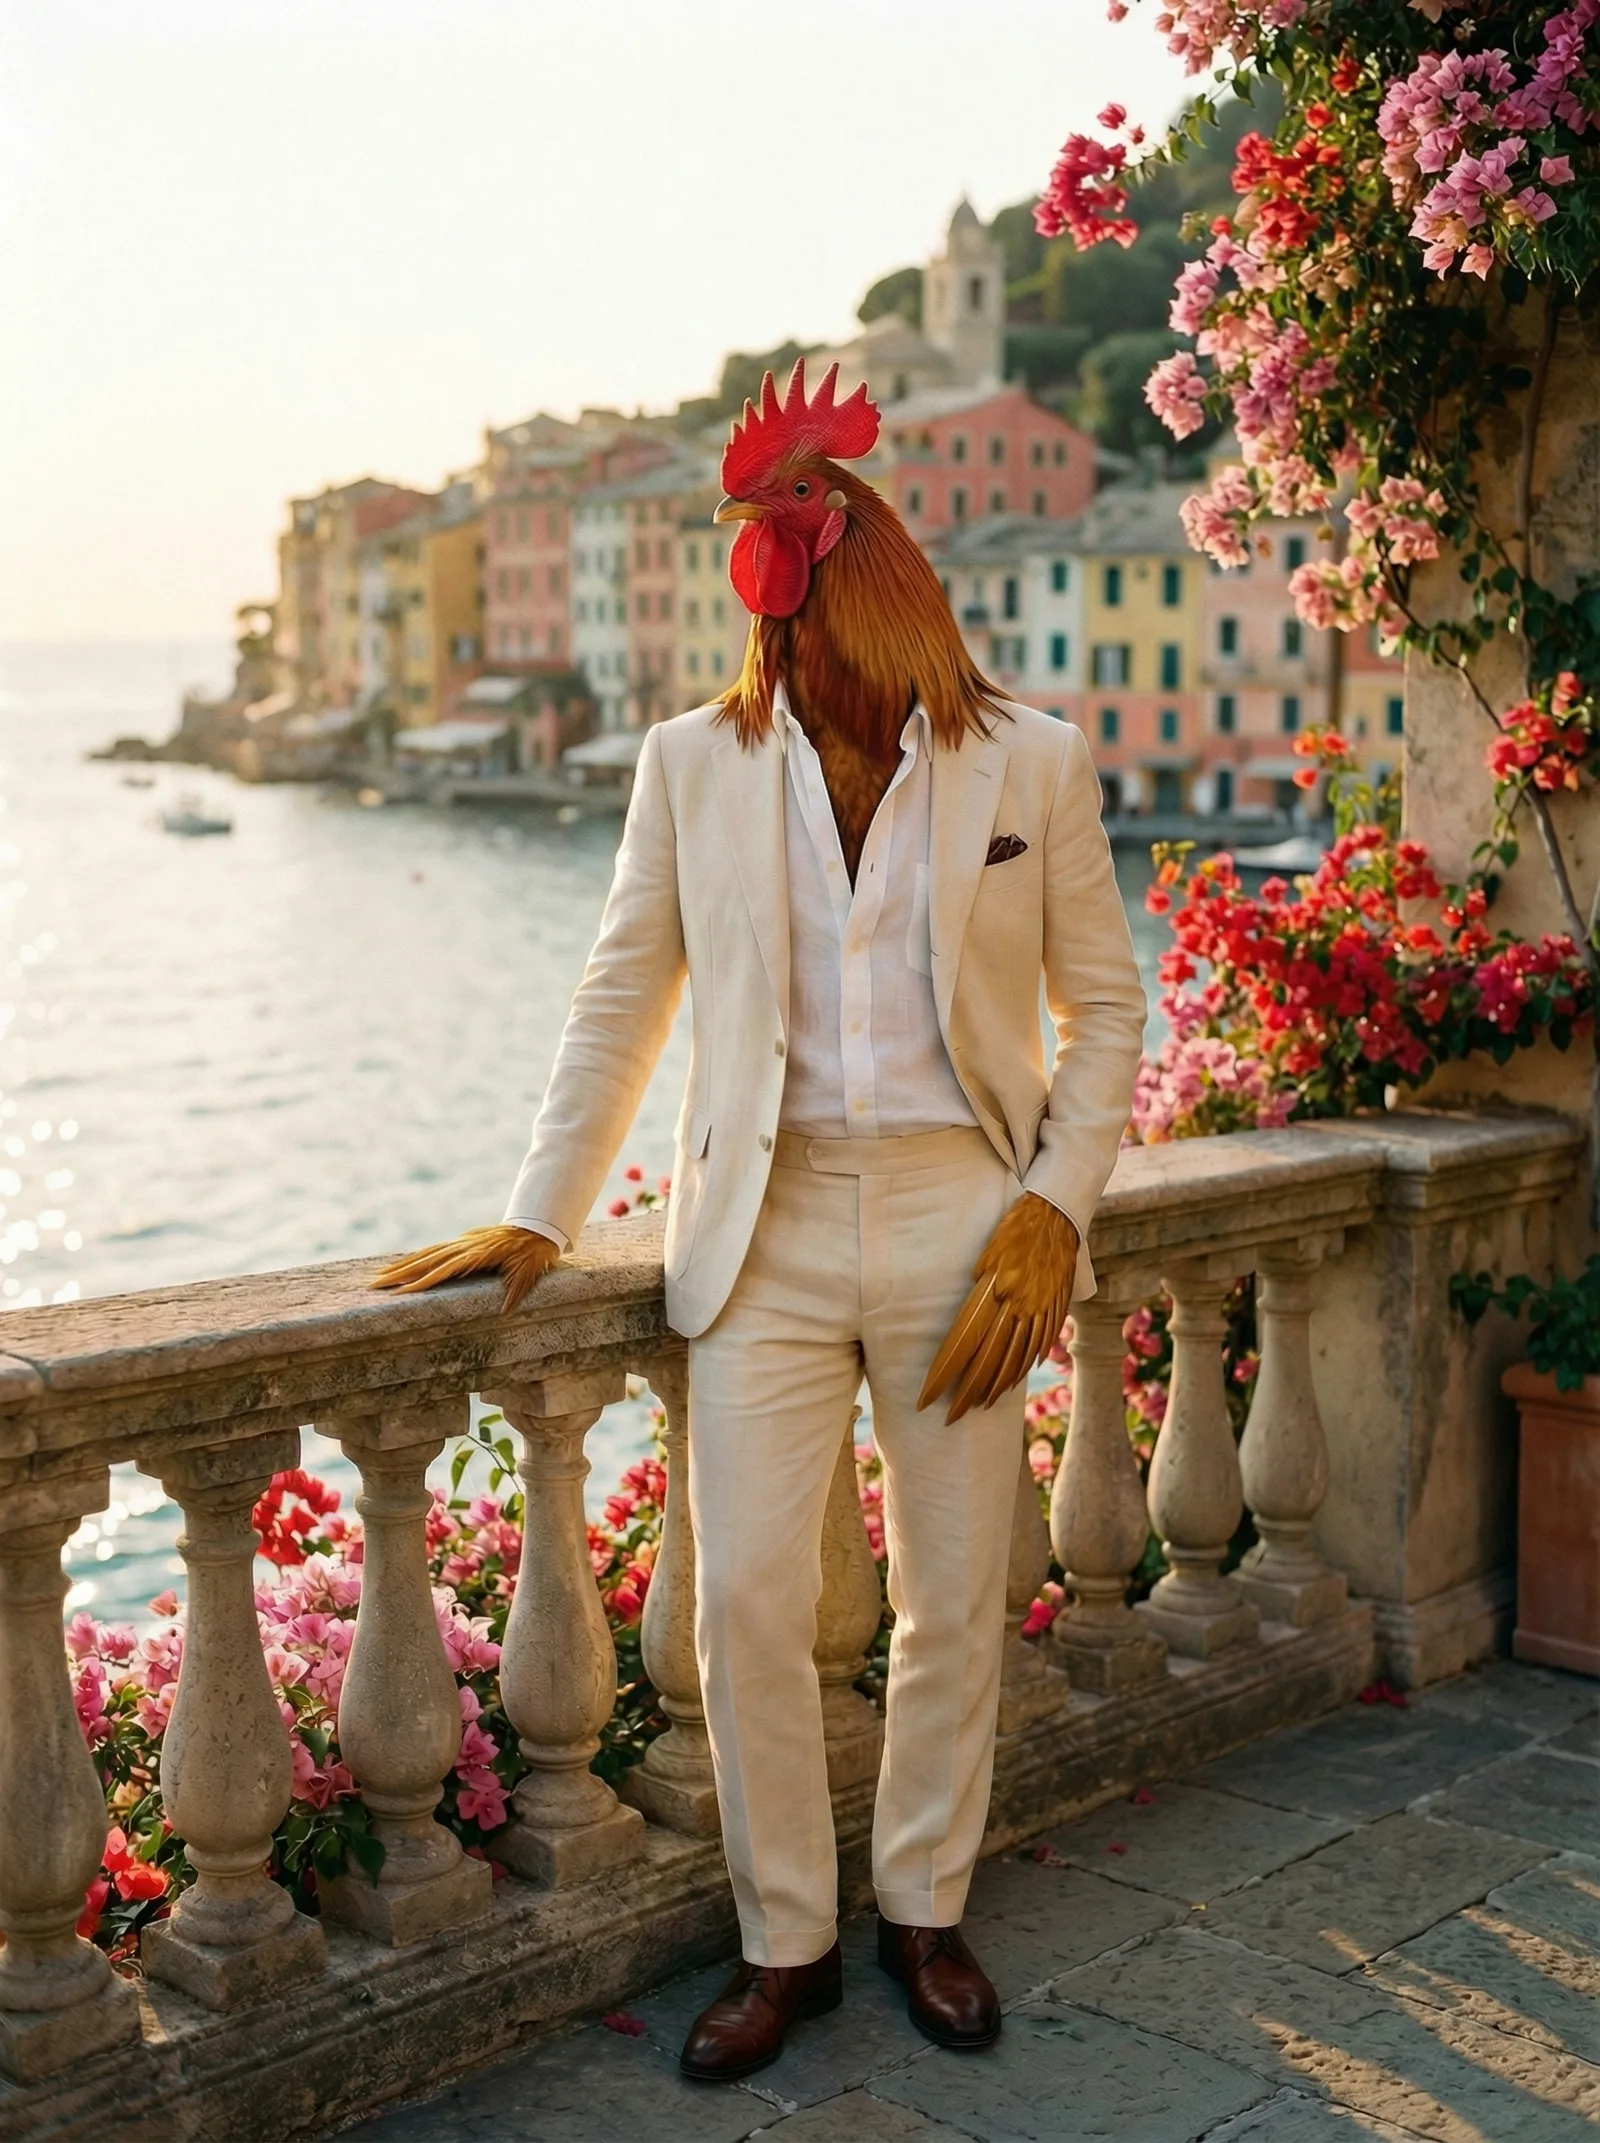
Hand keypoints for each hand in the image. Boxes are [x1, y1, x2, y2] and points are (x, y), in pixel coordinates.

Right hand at [372, 1224, 560, 1313]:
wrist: (538, 1228)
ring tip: (380, 1277)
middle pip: (427, 1261)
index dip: (422, 1281)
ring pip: (427, 1254)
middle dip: (400, 1274)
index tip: (401, 1292)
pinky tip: (402, 1266)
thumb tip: (505, 1311)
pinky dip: (416, 1258)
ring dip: (403, 1265)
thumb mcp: (530, 1274)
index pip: (444, 1270)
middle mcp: (465, 1246)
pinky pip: (434, 1250)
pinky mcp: (462, 1242)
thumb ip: (517, 1290)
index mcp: (478, 1255)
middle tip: (375, 1285)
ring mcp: (462, 1242)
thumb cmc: (535, 1255)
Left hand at [917, 1193, 1077, 1424]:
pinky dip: (1022, 1368)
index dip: (944, 1374)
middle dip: (966, 1393)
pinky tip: (1010, 1382)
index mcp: (995, 1290)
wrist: (1057, 1210)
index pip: (963, 1344)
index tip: (925, 1398)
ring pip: (1015, 1359)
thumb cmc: (1013, 1225)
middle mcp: (1018, 1304)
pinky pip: (1038, 1345)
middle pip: (988, 1360)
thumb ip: (979, 1286)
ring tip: (976, 1406)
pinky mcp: (1054, 1307)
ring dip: (994, 1388)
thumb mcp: (988, 1251)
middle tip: (948, 1417)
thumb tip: (968, 1321)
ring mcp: (1039, 1309)